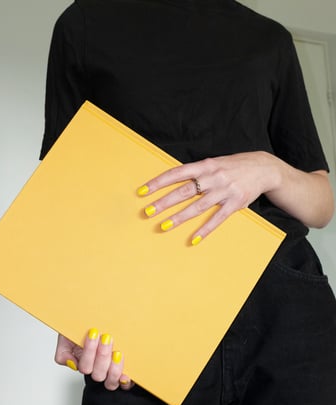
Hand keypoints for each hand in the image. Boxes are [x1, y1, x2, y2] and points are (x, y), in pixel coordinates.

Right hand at [55, 330, 133, 390]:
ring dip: (114, 368)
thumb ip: (63, 351)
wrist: (100, 319)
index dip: (89, 352)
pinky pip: (125, 384)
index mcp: (84, 362)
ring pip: (110, 382)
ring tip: (117, 353)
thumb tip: (71, 363)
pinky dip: (125, 381)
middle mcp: (97, 369)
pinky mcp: (123, 372)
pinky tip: (126, 373)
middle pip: (98, 375)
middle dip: (102, 356)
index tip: (93, 333)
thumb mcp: (68, 336)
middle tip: (106, 338)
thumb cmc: (86, 329)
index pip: (84, 366)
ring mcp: (110, 372)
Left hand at [138, 151, 279, 243]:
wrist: (264, 168)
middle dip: (164, 202)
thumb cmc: (234, 166)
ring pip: (198, 206)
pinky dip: (205, 230)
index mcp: (206, 165)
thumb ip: (197, 172)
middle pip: (184, 191)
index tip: (143, 190)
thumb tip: (174, 181)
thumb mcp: (215, 163)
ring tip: (164, 226)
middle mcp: (213, 177)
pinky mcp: (235, 203)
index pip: (177, 173)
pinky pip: (217, 219)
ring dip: (179, 217)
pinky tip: (194, 239)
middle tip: (148, 211)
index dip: (159, 182)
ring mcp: (224, 191)